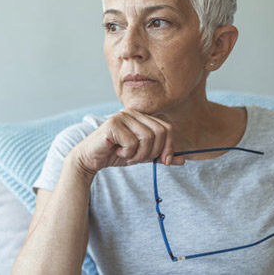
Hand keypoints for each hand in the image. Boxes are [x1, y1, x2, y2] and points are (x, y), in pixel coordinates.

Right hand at [68, 108, 184, 177]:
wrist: (91, 158)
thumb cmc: (116, 154)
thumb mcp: (143, 155)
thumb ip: (161, 155)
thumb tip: (182, 159)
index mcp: (142, 117)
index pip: (167, 128)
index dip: (169, 147)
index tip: (163, 161)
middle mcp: (133, 113)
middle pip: (159, 132)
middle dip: (153, 152)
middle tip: (139, 159)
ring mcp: (122, 116)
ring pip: (147, 138)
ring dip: (139, 154)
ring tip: (128, 156)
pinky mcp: (112, 124)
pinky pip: (132, 142)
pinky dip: (127, 153)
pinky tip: (117, 152)